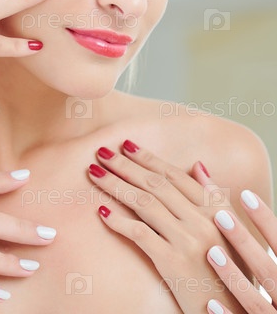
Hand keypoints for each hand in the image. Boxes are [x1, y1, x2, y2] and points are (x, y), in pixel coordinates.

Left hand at [87, 140, 245, 313]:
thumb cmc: (226, 268)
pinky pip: (140, 234)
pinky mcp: (172, 262)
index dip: (148, 158)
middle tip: (101, 152)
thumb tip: (197, 164)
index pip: (174, 175)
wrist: (229, 309)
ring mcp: (186, 240)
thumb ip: (213, 196)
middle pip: (156, 185)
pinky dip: (119, 221)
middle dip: (126, 165)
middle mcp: (201, 220)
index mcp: (213, 210)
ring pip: (145, 204)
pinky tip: (102, 210)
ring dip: (116, 185)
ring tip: (95, 173)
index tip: (126, 145)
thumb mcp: (228, 229)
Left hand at [199, 187, 276, 312]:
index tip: (246, 195)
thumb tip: (198, 166)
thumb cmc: (256, 283)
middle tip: (221, 218)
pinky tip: (210, 307)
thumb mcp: (255, 251)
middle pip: (269, 270)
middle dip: (245, 242)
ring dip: (234, 276)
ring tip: (213, 253)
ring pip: (255, 301)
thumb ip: (233, 213)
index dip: (266, 221)